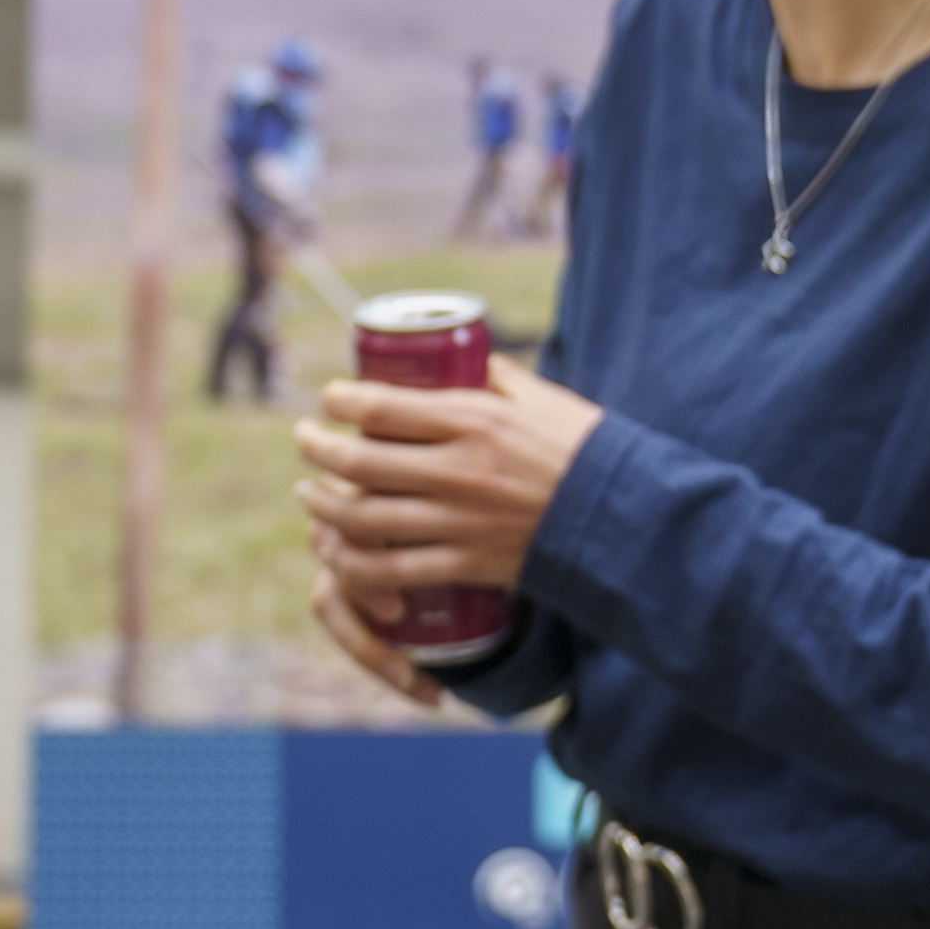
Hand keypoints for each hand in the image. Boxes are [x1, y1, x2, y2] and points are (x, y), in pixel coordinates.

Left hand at [293, 356, 600, 708]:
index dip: (340, 402)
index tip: (328, 398)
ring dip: (323, 504)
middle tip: (304, 438)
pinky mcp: (465, 563)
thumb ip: (500, 379)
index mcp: (474, 420)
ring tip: (308, 492)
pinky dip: (353, 560)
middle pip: (360, 461)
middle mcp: (457, 470)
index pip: (381, 407)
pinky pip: (391, 569)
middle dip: (317, 448)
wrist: (625, 520)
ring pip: (364, 517)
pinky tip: (336, 548)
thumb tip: (470, 359)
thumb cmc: (586, 451)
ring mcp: (458, 521)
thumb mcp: (543, 399)